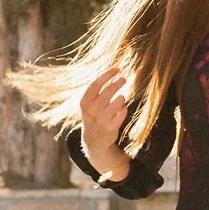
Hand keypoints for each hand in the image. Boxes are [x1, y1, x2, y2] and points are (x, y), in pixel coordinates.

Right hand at [79, 64, 130, 180]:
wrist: (93, 140)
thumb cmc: (93, 116)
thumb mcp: (89, 104)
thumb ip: (97, 90)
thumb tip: (112, 72)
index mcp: (84, 102)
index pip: (96, 84)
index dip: (107, 75)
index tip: (117, 68)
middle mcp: (91, 110)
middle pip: (109, 90)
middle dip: (118, 83)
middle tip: (124, 79)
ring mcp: (101, 119)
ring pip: (119, 100)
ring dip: (121, 98)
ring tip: (119, 100)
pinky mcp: (111, 127)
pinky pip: (123, 111)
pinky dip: (123, 109)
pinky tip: (119, 111)